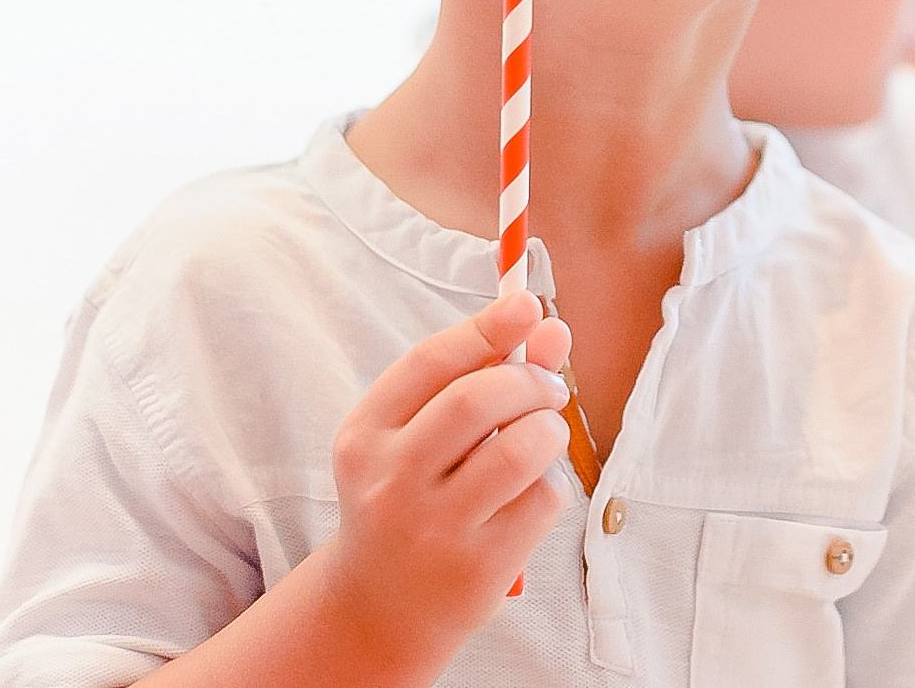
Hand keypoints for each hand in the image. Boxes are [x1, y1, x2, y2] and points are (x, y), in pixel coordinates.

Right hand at [313, 292, 575, 675]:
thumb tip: (551, 326)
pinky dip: (551, 483)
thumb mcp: (422, 438)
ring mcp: (432, 530)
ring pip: (522, 449)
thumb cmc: (412, 500)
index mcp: (364, 438)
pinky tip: (529, 494)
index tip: (528, 304)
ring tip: (544, 437)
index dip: (486, 327)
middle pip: (479, 399)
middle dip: (531, 379)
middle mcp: (389, 483)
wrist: (381, 610)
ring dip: (550, 430)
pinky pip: (542, 498)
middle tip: (551, 388)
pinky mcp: (478, 570)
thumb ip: (481, 377)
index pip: (431, 363)